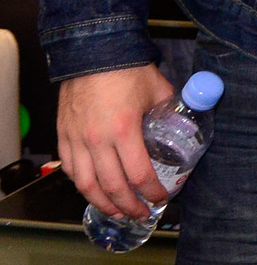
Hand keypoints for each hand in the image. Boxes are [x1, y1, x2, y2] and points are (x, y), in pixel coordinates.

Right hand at [58, 65, 176, 219]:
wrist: (94, 51)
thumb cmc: (129, 69)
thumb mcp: (160, 90)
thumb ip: (170, 111)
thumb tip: (185, 124)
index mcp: (124, 130)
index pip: (139, 174)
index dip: (151, 191)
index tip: (161, 198)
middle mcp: (97, 140)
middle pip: (112, 186)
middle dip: (128, 205)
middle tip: (140, 213)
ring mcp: (77, 139)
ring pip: (85, 184)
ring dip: (101, 203)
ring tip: (115, 211)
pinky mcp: (64, 135)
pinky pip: (69, 168)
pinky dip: (81, 184)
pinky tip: (93, 189)